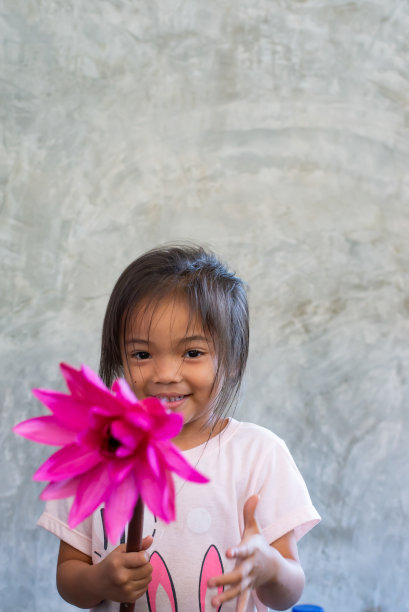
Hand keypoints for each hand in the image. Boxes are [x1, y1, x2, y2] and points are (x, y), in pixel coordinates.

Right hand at [96, 535, 152, 602]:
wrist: (97, 583)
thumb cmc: (110, 564)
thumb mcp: (120, 551)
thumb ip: (137, 544)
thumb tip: (151, 538)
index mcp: (118, 562)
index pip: (142, 559)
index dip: (145, 555)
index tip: (141, 554)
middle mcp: (121, 577)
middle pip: (148, 569)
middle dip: (146, 564)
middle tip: (138, 563)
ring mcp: (125, 590)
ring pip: (148, 578)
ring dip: (145, 574)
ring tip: (136, 571)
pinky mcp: (129, 598)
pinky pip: (145, 588)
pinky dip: (142, 583)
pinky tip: (134, 580)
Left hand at [207, 495, 278, 610]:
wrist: (275, 567)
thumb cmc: (260, 545)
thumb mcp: (255, 529)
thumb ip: (251, 513)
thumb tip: (255, 494)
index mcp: (252, 551)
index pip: (243, 550)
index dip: (237, 550)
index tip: (229, 551)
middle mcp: (251, 567)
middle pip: (238, 574)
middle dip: (225, 580)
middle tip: (210, 582)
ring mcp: (250, 581)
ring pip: (238, 590)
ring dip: (227, 598)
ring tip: (213, 603)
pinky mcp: (248, 589)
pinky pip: (243, 601)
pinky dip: (239, 609)